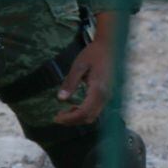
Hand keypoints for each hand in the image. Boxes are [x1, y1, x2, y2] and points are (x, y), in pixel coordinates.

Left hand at [52, 12, 119, 126]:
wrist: (110, 46)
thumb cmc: (93, 53)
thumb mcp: (79, 65)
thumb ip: (70, 82)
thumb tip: (60, 99)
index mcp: (98, 89)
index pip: (84, 112)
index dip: (70, 118)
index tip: (56, 118)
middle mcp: (105, 96)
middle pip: (89, 117)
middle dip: (72, 121)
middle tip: (57, 117)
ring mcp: (108, 96)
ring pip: (93, 116)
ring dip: (78, 118)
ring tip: (63, 113)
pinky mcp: (107, 95)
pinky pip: (96, 110)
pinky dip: (84, 113)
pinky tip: (73, 107)